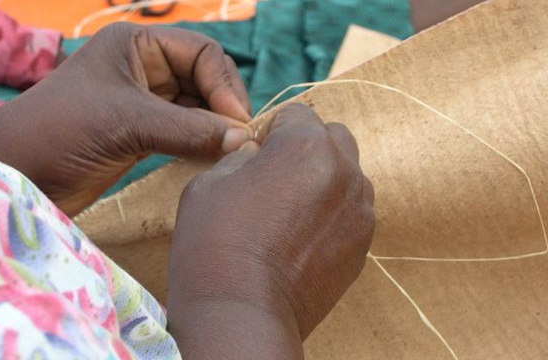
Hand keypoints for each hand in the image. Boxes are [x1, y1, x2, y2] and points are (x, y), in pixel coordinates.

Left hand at [0, 23, 251, 215]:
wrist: (15, 173)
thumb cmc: (61, 131)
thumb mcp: (128, 122)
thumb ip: (189, 129)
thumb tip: (242, 138)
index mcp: (137, 45)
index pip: (202, 53)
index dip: (224, 86)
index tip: (238, 123)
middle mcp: (144, 68)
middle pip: (204, 79)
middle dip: (224, 106)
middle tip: (240, 141)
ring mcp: (143, 101)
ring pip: (197, 107)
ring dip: (215, 128)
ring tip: (232, 153)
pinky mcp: (140, 133)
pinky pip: (184, 132)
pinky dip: (201, 144)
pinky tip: (213, 158)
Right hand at [167, 104, 374, 358]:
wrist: (241, 314)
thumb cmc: (215, 244)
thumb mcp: (211, 182)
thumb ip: (241, 155)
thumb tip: (257, 152)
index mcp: (305, 145)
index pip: (296, 113)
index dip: (271, 130)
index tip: (256, 154)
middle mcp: (343, 170)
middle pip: (332, 138)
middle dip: (306, 148)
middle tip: (275, 177)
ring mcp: (359, 209)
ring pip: (346, 174)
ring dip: (322, 180)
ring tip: (290, 212)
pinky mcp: (363, 244)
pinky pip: (350, 211)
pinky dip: (331, 213)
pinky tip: (301, 238)